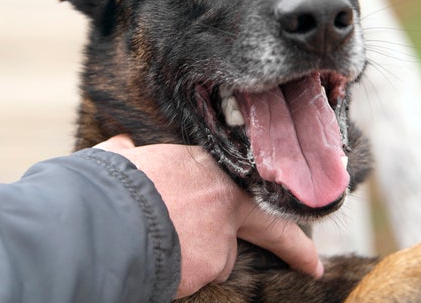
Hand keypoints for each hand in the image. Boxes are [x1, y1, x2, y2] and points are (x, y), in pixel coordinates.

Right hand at [96, 135, 322, 297]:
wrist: (107, 213)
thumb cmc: (110, 182)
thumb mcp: (122, 157)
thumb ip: (128, 153)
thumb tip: (120, 145)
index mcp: (203, 166)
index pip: (239, 183)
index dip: (250, 198)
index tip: (268, 208)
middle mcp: (222, 198)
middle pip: (269, 226)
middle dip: (294, 247)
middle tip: (313, 265)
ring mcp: (222, 233)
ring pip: (217, 258)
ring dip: (197, 259)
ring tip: (160, 247)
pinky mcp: (212, 264)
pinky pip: (198, 275)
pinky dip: (182, 276)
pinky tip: (158, 264)